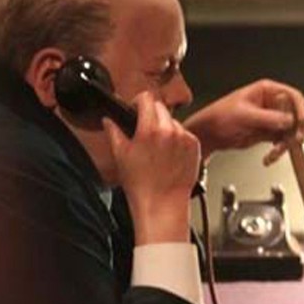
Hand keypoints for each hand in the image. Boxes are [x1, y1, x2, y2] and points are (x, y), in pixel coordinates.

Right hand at [107, 93, 202, 243]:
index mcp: (150, 129)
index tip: (135, 110)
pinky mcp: (194, 146)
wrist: (162, 204)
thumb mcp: (121, 156)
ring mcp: (184, 138)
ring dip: (165, 128)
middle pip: (160, 107)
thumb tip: (108, 121)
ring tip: (157, 149)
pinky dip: (177, 140)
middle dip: (151, 115)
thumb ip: (113, 132)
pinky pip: (184, 134)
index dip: (138, 102)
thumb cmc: (142, 186)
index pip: (146, 98)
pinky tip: (169, 156)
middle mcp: (170, 130)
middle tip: (144, 132)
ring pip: (173, 121)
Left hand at [183, 79, 303, 163]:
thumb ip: (269, 118)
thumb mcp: (245, 116)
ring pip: (290, 131)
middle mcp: (272, 104)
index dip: (302, 109)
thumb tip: (289, 120)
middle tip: (297, 140)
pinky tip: (270, 156)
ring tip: (276, 152)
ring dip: (287, 144)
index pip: (293, 96)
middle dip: (297, 129)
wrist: (209, 134)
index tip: (303, 123)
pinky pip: (281, 142)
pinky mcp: (268, 133)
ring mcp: (271, 119)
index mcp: (267, 91)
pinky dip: (279, 151)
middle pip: (296, 114)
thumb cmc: (219, 117)